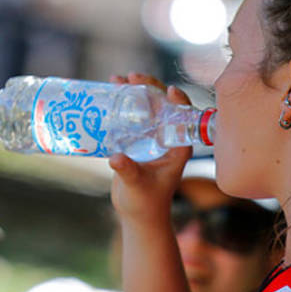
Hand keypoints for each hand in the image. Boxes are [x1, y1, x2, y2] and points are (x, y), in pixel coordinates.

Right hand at [108, 73, 192, 227]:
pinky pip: (130, 117)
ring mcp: (151, 138)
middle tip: (130, 77)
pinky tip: (106, 94)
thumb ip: (129, 171)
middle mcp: (167, 138)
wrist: (138, 214)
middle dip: (148, 87)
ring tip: (114, 79)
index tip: (168, 89)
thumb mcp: (137, 184)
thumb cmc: (146, 202)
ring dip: (131, 92)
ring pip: (144, 107)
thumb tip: (115, 159)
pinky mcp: (135, 141)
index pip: (183, 115)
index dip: (178, 100)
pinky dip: (119, 105)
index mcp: (178, 146)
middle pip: (161, 104)